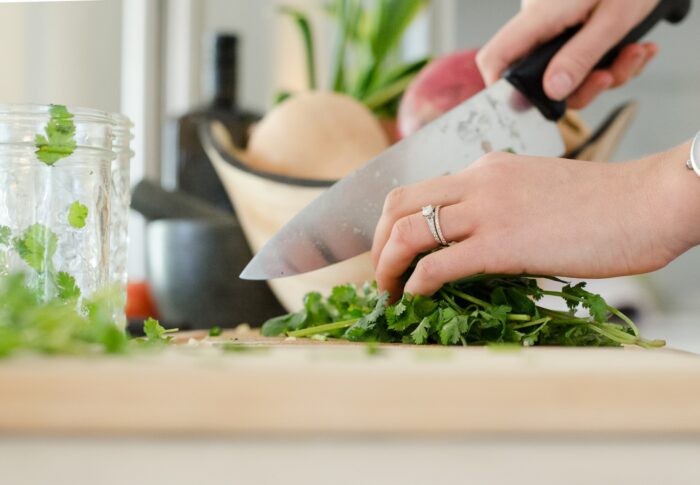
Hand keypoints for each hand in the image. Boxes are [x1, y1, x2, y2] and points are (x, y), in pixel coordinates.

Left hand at [371, 143, 697, 299]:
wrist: (648, 202)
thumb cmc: (603, 205)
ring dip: (386, 267)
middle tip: (380, 274)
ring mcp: (487, 210)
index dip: (392, 223)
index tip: (392, 252)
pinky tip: (416, 298)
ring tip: (388, 293)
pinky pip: (438, 265)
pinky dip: (415, 284)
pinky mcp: (502, 244)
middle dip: (376, 243)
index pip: (418, 189)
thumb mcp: (537, 190)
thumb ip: (500, 206)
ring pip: (407, 232)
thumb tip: (474, 241)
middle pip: (397, 204)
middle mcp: (477, 181)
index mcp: (485, 168)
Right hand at [477, 0, 658, 108]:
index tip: (527, 107)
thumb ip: (581, 56)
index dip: (501, 88)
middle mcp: (541, 23)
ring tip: (636, 53)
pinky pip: (582, 58)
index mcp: (540, 16)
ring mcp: (556, 26)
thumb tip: (553, 90)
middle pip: (539, 76)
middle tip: (610, 76)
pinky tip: (635, 47)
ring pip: (567, 72)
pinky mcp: (573, 27)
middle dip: (582, 87)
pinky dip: (612, 60)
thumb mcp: (614, 18)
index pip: (496, 57)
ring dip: (606, 73)